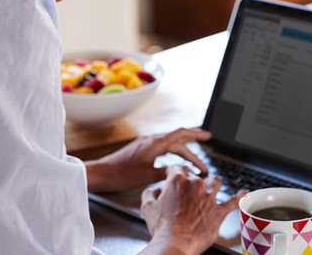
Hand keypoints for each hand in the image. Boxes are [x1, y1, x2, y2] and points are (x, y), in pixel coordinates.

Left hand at [85, 127, 210, 192]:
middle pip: (177, 143)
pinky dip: (172, 155)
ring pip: (169, 146)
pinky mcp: (141, 149)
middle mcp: (151, 140)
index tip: (208, 136)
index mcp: (154, 143)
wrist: (103, 173)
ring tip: (193, 164)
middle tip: (203, 166)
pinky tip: (174, 163)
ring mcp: (145, 144)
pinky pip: (162, 148)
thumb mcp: (147, 176)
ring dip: (182, 154)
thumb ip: (166, 172)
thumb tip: (181, 172)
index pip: (180, 134)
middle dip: (192, 153)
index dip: (196, 134)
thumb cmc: (122, 174)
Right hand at [139, 165, 246, 254]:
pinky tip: (243, 192)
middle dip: (190, 180)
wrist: (176, 243)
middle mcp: (195, 185)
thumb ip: (150, 193)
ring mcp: (209, 197)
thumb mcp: (147, 207)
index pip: (176, 168)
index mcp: (177, 181)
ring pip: (215, 181)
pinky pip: (233, 201)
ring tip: (212, 185)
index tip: (173, 176)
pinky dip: (239, 196)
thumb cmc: (162, 228)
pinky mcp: (218, 211)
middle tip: (187, 189)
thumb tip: (155, 190)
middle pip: (195, 175)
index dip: (173, 172)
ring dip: (213, 182)